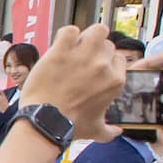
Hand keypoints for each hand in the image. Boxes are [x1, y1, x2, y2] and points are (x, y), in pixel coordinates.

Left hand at [18, 24, 125, 142]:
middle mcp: (103, 65)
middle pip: (106, 44)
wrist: (45, 122)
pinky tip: (60, 46)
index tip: (93, 68)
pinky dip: (65, 35)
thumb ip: (108, 131)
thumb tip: (117, 133)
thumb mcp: (95, 130)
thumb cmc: (69, 126)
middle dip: (94, 50)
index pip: (118, 58)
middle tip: (78, 61)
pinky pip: (70, 30)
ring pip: (96, 30)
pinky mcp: (62, 51)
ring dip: (86, 36)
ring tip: (74, 46)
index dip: (105, 61)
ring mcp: (84, 56)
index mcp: (115, 80)